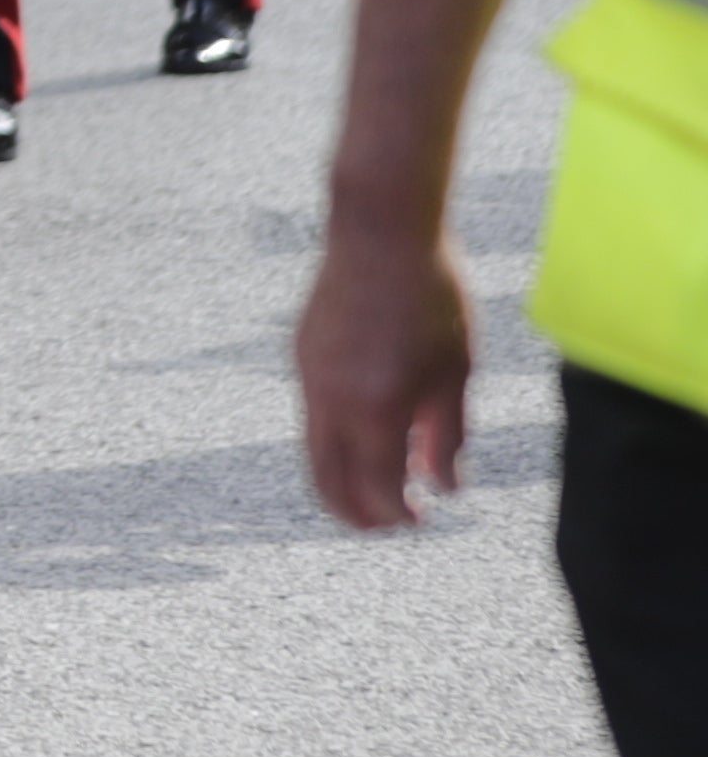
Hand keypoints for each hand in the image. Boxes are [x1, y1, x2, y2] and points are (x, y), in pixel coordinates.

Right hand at [296, 219, 477, 528]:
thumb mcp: (455, 371)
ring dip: (342, 479)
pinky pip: (312, 415)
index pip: (378, 489)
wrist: (379, 233)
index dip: (399, 516)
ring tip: (380, 483)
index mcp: (375, 408)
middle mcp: (331, 399)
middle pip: (329, 482)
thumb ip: (447, 435)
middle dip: (357, 514)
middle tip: (391, 522)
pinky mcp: (301, 355)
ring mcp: (309, 376)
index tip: (422, 520)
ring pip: (313, 451)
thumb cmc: (431, 297)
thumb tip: (445, 487)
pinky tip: (370, 429)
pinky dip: (335, 440)